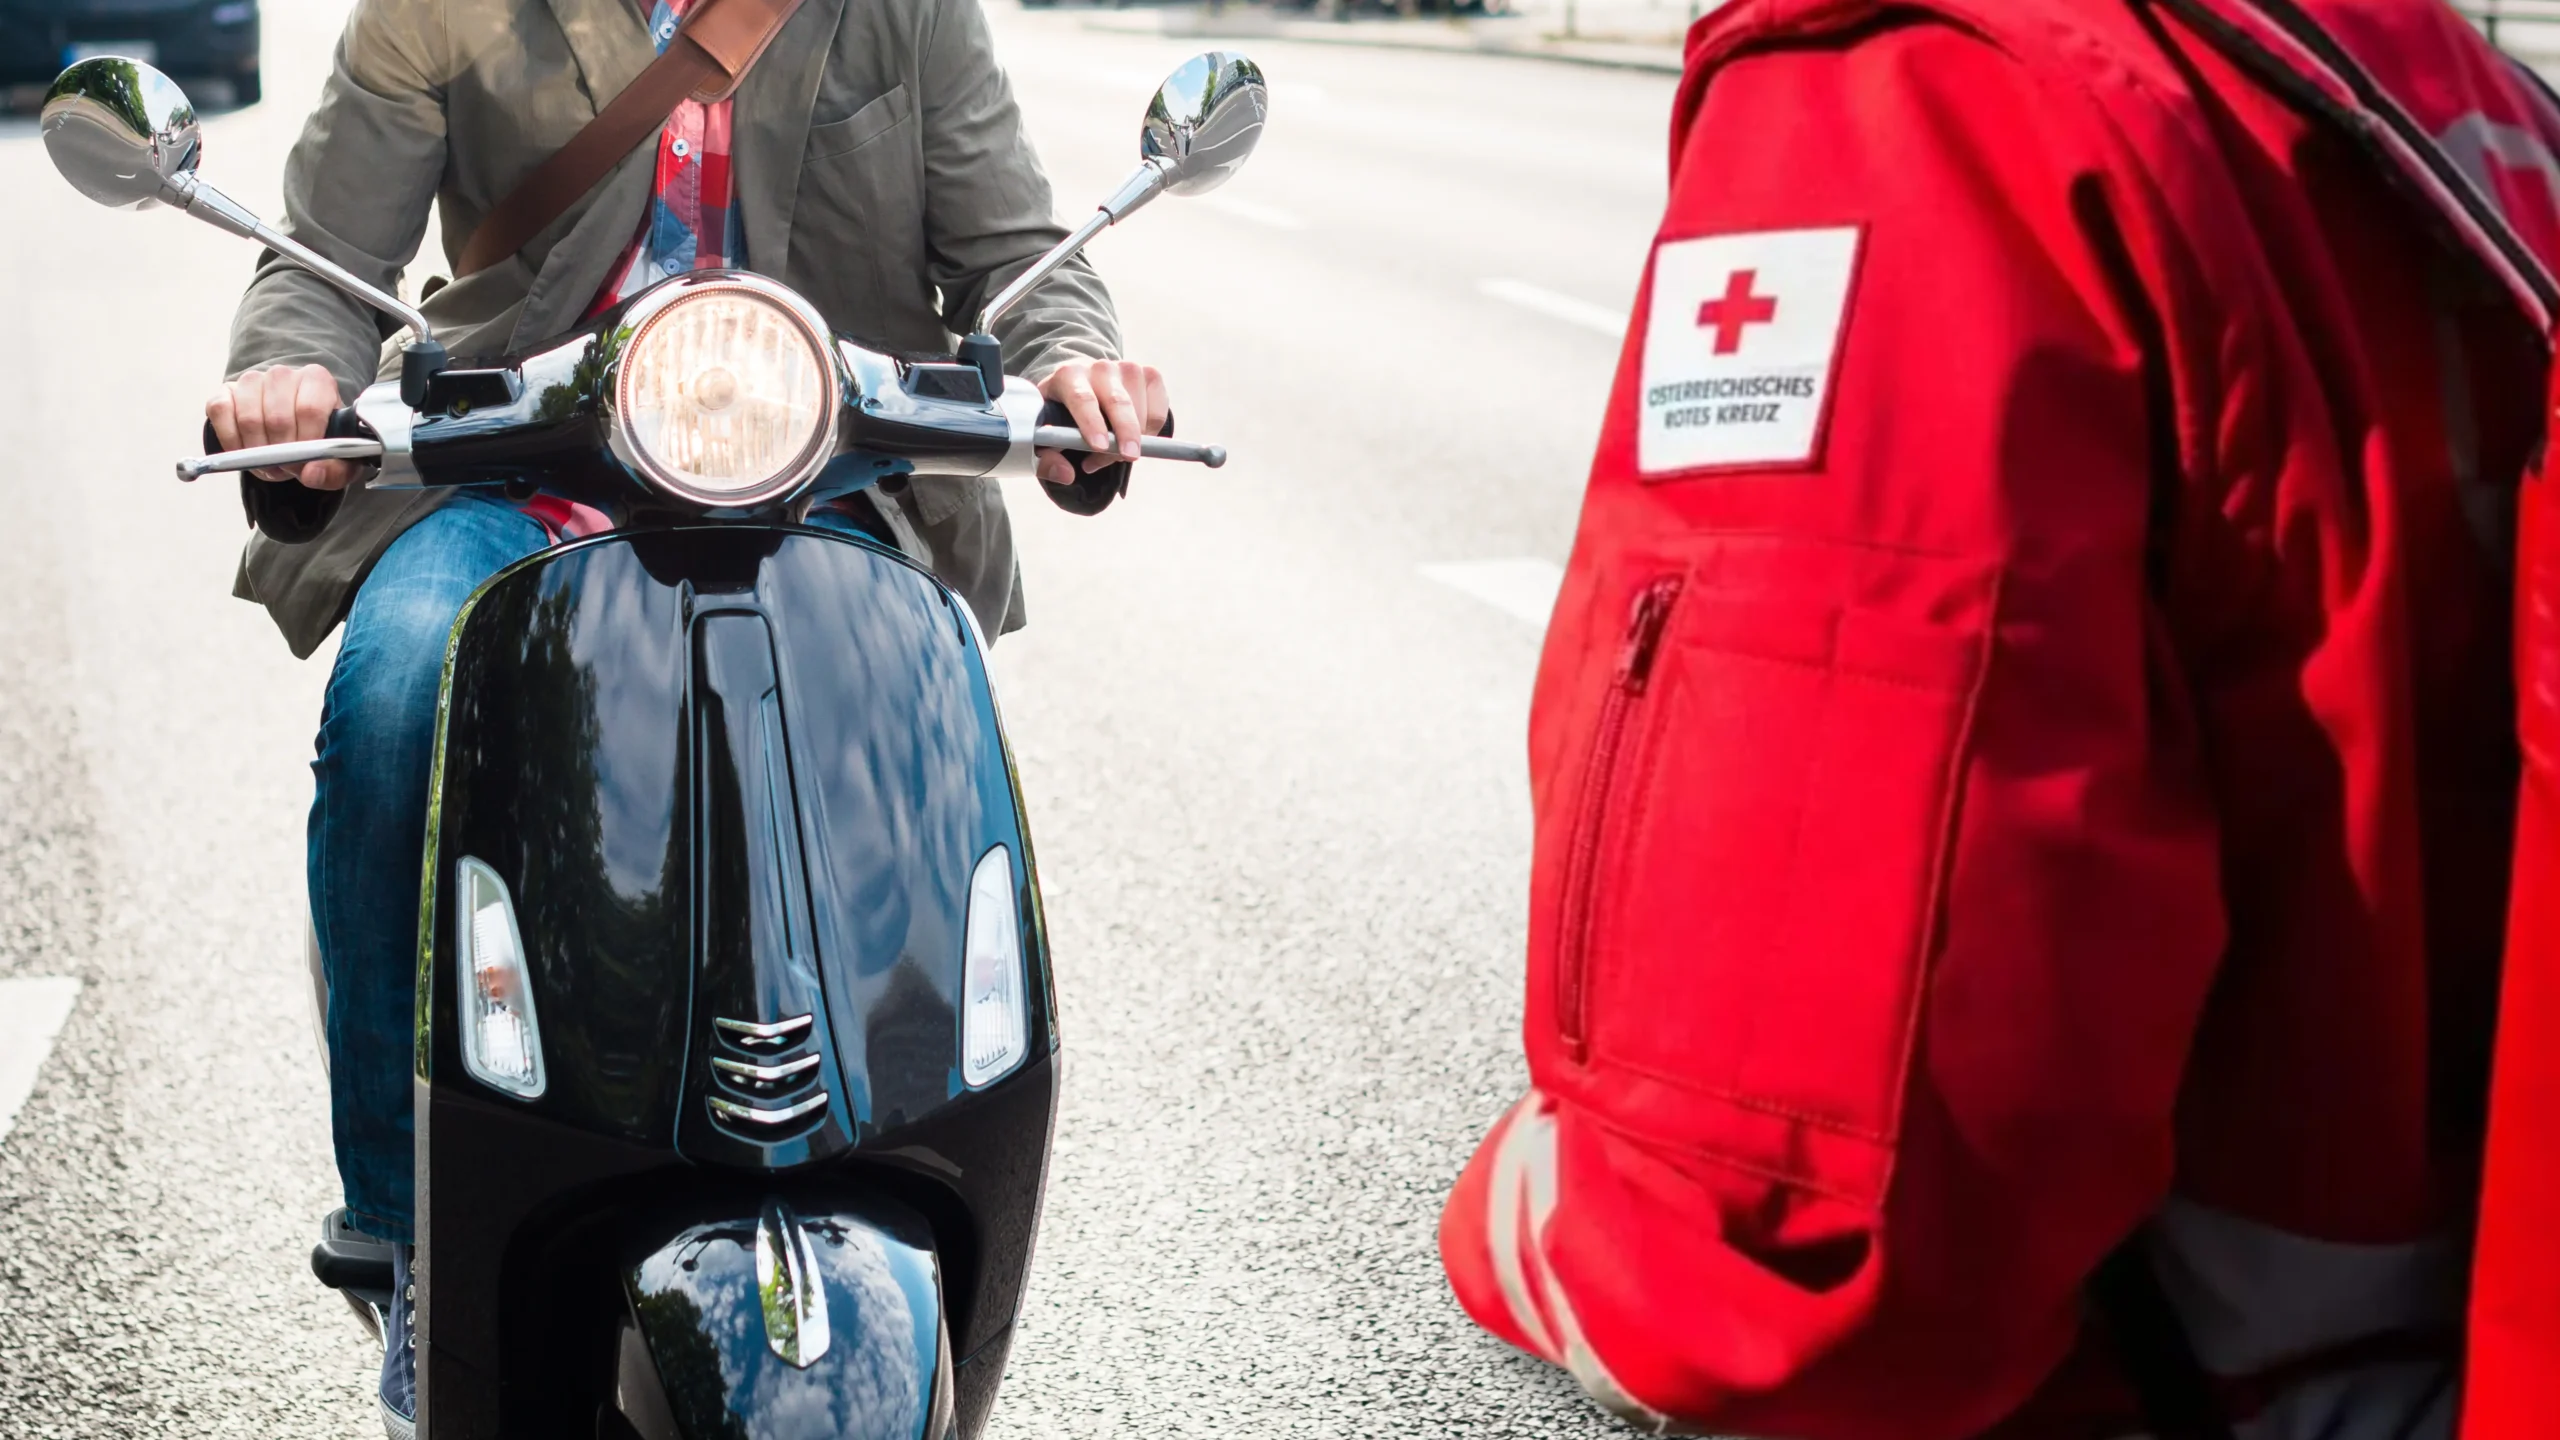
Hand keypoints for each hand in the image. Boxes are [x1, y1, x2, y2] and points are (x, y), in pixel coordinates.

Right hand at [205, 362, 360, 489]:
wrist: (291, 434)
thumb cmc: (318, 443)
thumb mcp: (338, 462)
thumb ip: (333, 472)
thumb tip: (311, 474)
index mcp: (317, 380)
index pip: (310, 409)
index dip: (305, 443)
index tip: (303, 463)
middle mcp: (283, 374)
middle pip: (278, 418)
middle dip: (279, 453)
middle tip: (284, 468)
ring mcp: (251, 380)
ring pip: (248, 419)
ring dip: (256, 450)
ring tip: (268, 463)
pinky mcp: (225, 392)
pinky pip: (221, 413)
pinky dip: (231, 441)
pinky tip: (244, 452)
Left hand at [1033, 358, 1168, 487]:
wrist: (1081, 386)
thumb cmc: (1060, 416)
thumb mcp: (1044, 435)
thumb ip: (1046, 459)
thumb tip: (1066, 475)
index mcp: (1067, 375)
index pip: (1081, 398)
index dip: (1091, 422)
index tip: (1099, 446)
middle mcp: (1099, 367)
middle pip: (1117, 401)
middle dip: (1126, 431)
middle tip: (1129, 457)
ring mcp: (1127, 368)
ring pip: (1140, 408)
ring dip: (1135, 437)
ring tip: (1117, 453)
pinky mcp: (1150, 376)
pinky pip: (1159, 410)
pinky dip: (1152, 431)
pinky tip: (1136, 438)